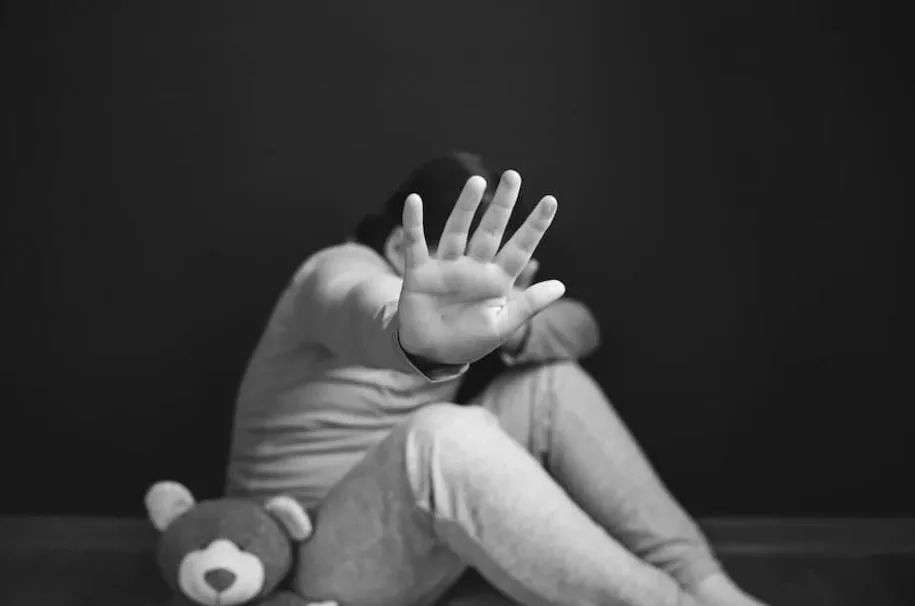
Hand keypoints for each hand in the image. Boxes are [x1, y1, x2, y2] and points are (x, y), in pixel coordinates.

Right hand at [397, 170, 564, 364]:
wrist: (432, 354)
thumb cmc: (469, 340)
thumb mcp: (502, 326)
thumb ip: (528, 305)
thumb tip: (561, 285)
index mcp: (497, 280)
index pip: (520, 247)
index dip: (535, 225)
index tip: (550, 200)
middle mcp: (474, 267)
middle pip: (491, 230)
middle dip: (502, 205)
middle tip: (513, 176)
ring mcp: (447, 267)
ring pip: (458, 231)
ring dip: (466, 207)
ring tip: (476, 182)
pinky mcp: (420, 273)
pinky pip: (416, 244)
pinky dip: (414, 224)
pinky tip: (414, 201)